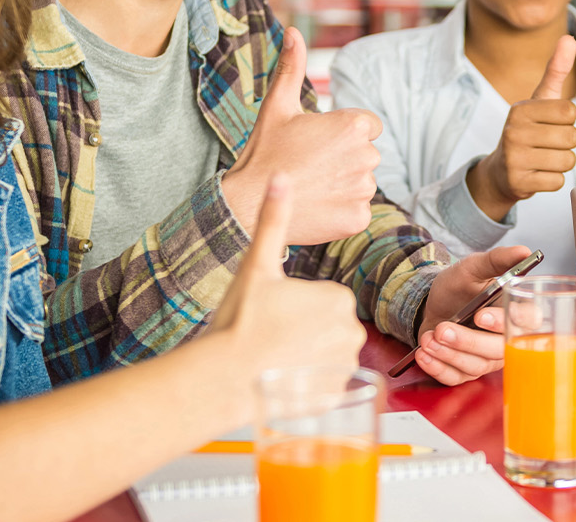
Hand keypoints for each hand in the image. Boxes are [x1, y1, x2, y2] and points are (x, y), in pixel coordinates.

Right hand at [207, 175, 365, 375]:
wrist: (224, 379)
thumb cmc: (238, 322)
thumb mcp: (255, 265)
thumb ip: (273, 219)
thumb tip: (281, 177)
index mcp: (337, 298)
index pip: (325, 301)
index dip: (296, 307)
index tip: (274, 315)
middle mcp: (351, 332)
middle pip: (329, 329)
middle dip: (304, 334)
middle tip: (272, 337)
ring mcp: (345, 368)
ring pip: (328, 357)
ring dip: (307, 359)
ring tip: (275, 359)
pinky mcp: (335, 397)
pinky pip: (326, 386)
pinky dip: (308, 386)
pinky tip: (284, 380)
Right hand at [225, 27, 382, 243]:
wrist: (248, 205)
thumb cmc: (264, 152)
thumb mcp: (277, 106)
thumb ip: (292, 67)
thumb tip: (293, 31)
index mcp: (353, 126)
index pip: (367, 126)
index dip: (343, 133)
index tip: (319, 143)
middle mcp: (366, 157)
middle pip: (366, 154)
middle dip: (345, 158)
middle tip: (310, 164)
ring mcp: (363, 190)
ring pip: (362, 182)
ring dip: (344, 184)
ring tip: (312, 185)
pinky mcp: (358, 218)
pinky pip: (359, 210)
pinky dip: (342, 210)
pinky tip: (317, 205)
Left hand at [412, 245, 532, 384]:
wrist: (433, 304)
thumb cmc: (460, 287)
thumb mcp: (474, 267)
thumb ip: (497, 260)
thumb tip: (523, 251)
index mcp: (515, 312)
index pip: (526, 323)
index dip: (505, 322)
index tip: (481, 315)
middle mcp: (506, 340)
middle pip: (498, 350)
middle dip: (468, 341)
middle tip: (444, 329)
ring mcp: (486, 359)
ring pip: (475, 365)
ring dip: (449, 353)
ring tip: (429, 337)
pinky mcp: (466, 371)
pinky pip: (455, 377)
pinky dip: (437, 367)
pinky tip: (424, 353)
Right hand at [467, 36, 575, 220]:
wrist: (501, 172)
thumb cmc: (528, 131)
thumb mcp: (540, 100)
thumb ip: (556, 70)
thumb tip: (568, 37)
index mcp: (520, 109)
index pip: (570, 111)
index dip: (567, 120)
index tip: (550, 123)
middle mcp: (513, 131)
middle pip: (572, 137)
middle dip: (566, 143)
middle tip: (546, 145)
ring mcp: (514, 158)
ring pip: (567, 161)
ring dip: (561, 163)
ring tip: (542, 159)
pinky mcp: (518, 182)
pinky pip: (558, 182)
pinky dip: (552, 180)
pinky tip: (537, 174)